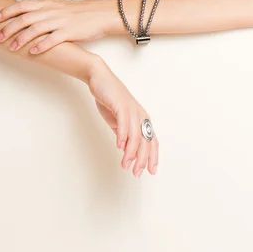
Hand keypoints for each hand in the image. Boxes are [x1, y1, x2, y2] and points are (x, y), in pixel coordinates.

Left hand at [0, 0, 114, 53]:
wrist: (102, 14)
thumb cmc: (80, 13)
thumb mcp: (59, 7)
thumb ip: (43, 11)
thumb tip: (27, 17)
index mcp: (48, 4)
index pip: (22, 5)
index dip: (7, 11)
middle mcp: (51, 11)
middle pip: (25, 18)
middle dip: (9, 28)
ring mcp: (60, 21)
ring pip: (36, 28)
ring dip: (22, 38)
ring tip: (12, 48)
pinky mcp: (70, 32)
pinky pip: (53, 39)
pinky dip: (41, 45)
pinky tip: (33, 52)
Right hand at [89, 60, 158, 177]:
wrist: (100, 78)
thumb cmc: (110, 98)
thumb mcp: (118, 120)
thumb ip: (124, 134)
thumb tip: (127, 151)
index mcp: (142, 119)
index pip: (152, 141)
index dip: (153, 157)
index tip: (151, 171)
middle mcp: (140, 115)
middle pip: (145, 141)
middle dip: (142, 159)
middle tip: (137, 173)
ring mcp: (131, 110)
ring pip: (136, 135)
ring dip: (131, 152)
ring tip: (125, 164)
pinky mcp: (121, 106)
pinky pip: (124, 124)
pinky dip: (123, 137)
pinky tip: (120, 147)